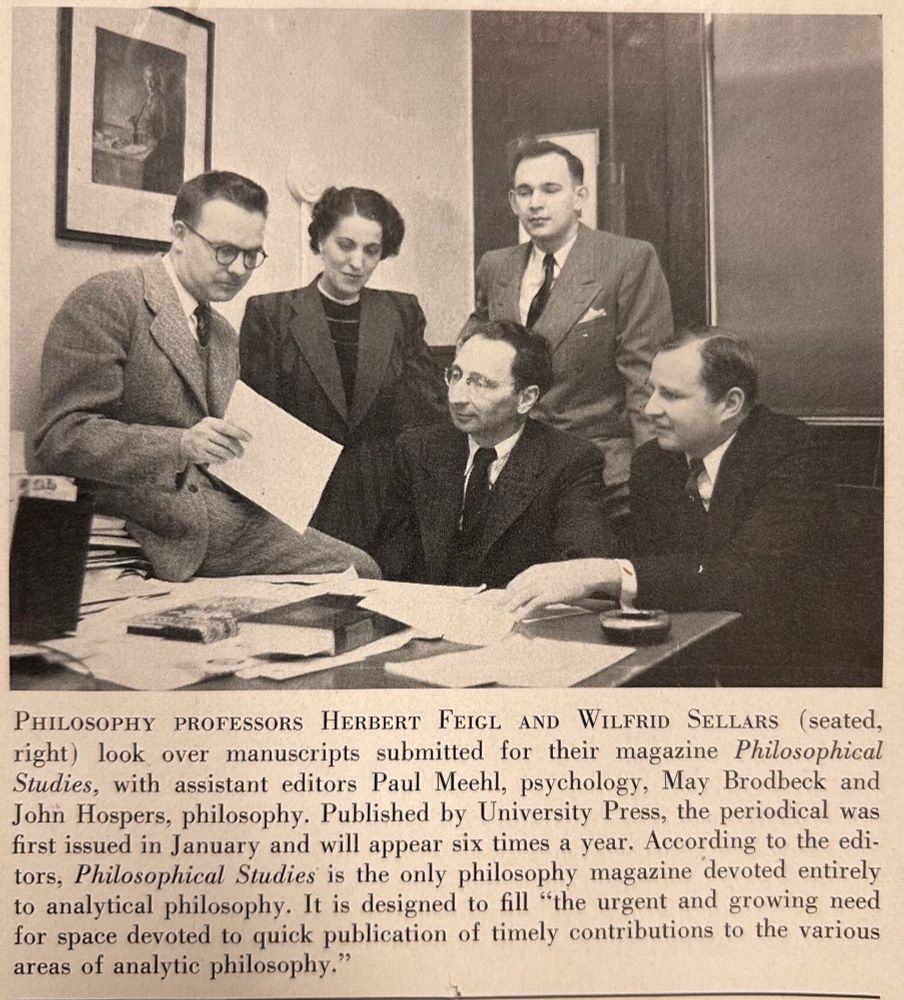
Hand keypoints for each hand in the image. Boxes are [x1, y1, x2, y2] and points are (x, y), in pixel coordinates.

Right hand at [180, 417, 250, 465]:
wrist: (182, 442)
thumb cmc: (203, 434)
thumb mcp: (211, 426)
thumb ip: (224, 427)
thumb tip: (243, 433)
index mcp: (209, 422)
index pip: (227, 427)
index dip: (239, 433)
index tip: (249, 438)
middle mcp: (204, 431)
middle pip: (226, 441)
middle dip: (237, 448)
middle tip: (241, 453)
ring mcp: (200, 443)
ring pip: (222, 452)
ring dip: (230, 455)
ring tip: (232, 456)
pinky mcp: (198, 454)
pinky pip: (216, 459)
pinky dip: (222, 460)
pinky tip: (223, 459)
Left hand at [503, 559, 620, 619]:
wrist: (586, 573)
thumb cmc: (570, 575)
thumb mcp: (551, 574)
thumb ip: (540, 581)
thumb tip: (532, 592)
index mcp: (535, 570)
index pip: (515, 582)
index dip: (506, 593)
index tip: (500, 601)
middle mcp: (536, 576)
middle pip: (515, 590)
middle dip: (504, 601)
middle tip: (496, 611)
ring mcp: (543, 584)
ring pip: (521, 596)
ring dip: (510, 607)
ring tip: (503, 615)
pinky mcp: (550, 594)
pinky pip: (533, 604)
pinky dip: (524, 611)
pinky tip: (519, 617)